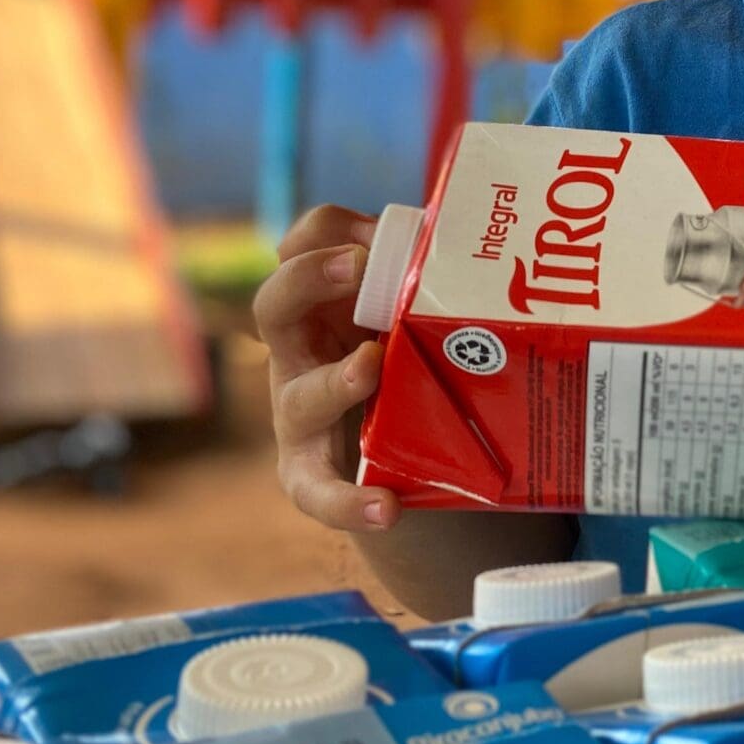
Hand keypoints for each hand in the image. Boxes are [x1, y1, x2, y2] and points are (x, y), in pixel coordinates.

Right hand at [251, 204, 402, 533]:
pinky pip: (319, 492)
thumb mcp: (410, 315)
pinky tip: (385, 509)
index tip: (368, 234)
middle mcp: (299, 352)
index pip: (300, 249)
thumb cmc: (405, 363)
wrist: (398, 454)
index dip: (324, 235)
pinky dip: (349, 502)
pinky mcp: (310, 474)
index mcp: (323, 304)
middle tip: (356, 266)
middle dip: (308, 279)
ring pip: (301, 396)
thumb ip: (430, 279)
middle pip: (274, 306)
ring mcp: (299, 414)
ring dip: (335, 380)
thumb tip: (469, 241)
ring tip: (370, 368)